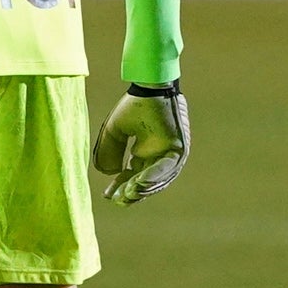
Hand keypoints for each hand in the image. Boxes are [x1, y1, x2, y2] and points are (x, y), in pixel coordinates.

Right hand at [92, 82, 190, 204]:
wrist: (150, 86)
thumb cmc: (134, 105)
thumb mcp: (115, 130)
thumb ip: (109, 151)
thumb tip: (109, 173)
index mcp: (147, 151)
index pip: (134, 175)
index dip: (121, 186)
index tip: (108, 196)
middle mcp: (160, 155)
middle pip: (147, 181)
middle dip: (132, 192)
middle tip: (118, 201)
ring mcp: (172, 154)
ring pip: (159, 178)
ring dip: (143, 188)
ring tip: (129, 196)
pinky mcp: (179, 148)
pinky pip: (167, 167)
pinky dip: (154, 176)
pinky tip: (140, 183)